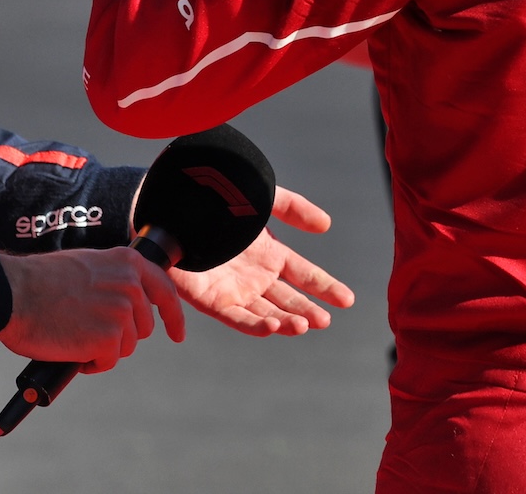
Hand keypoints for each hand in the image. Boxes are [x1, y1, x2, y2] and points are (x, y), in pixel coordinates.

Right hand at [0, 246, 185, 373]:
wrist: (13, 293)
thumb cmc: (39, 282)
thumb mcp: (87, 266)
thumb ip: (112, 279)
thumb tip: (125, 304)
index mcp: (126, 262)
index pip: (164, 290)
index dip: (173, 316)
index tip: (177, 334)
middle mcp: (130, 284)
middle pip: (142, 327)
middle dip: (120, 336)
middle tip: (88, 332)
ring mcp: (121, 312)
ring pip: (125, 346)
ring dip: (101, 349)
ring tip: (74, 335)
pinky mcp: (108, 338)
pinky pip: (107, 361)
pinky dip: (90, 363)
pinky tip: (71, 349)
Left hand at [168, 186, 355, 336]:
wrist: (177, 204)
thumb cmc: (219, 198)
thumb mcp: (264, 199)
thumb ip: (295, 208)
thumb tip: (327, 225)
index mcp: (269, 254)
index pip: (305, 275)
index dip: (326, 287)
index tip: (348, 300)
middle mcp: (255, 276)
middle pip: (289, 300)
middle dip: (308, 311)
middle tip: (325, 320)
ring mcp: (235, 290)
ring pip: (267, 313)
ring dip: (286, 321)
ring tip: (305, 325)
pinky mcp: (212, 300)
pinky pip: (238, 318)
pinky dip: (256, 325)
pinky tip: (274, 326)